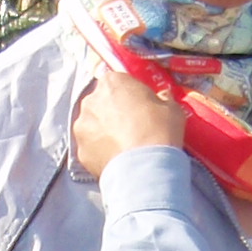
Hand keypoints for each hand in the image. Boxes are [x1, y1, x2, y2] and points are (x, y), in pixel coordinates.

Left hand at [71, 65, 185, 178]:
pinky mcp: (80, 150)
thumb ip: (163, 98)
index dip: (130, 94)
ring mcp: (82, 127)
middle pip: (101, 102)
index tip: (139, 105)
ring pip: (93, 125)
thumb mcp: (171, 108)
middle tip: (132, 126)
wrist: (145, 169)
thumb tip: (163, 96)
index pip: (118, 82)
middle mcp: (91, 101)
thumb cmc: (158, 132)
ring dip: (104, 132)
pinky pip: (91, 148)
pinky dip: (101, 152)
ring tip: (124, 145)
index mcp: (112, 83)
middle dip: (113, 112)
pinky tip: (117, 159)